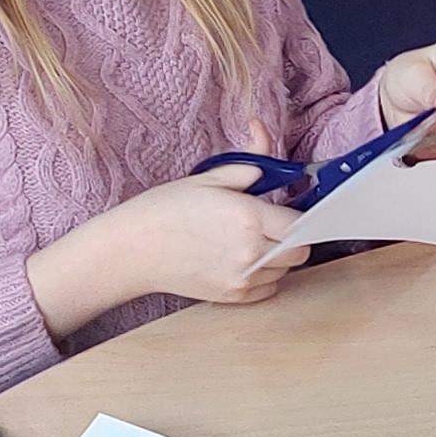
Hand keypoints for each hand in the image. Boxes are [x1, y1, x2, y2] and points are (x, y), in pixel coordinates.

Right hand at [106, 174, 314, 305]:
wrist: (134, 250)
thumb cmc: (165, 210)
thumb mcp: (208, 178)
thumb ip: (248, 164)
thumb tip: (265, 139)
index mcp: (249, 217)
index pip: (301, 224)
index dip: (298, 216)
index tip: (287, 210)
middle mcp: (251, 252)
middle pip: (300, 251)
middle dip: (293, 237)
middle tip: (272, 225)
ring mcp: (244, 279)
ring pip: (286, 270)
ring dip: (278, 256)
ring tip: (249, 241)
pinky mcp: (234, 297)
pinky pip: (268, 288)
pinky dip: (264, 276)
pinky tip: (241, 260)